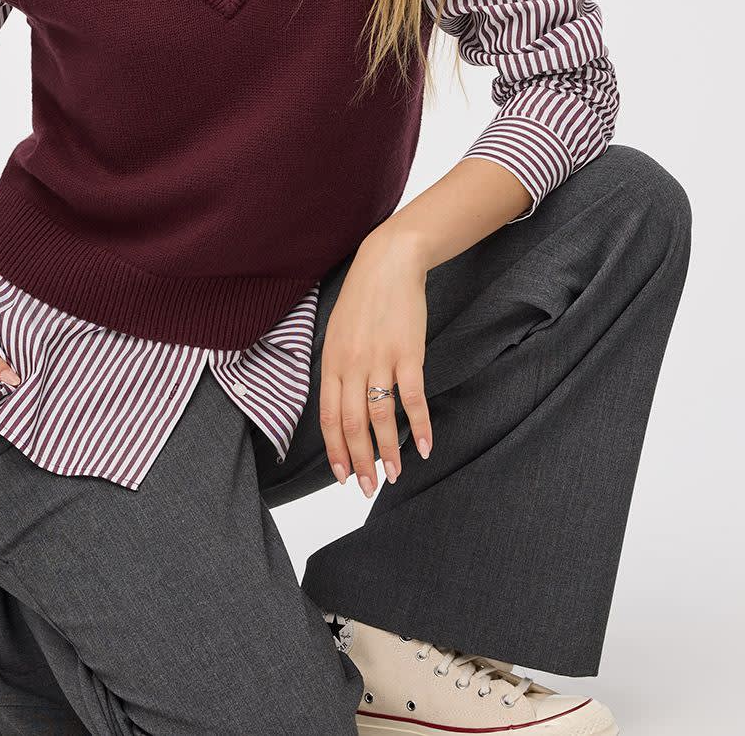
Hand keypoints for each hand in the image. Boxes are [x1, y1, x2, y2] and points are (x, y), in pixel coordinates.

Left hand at [319, 229, 432, 497]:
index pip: (328, 417)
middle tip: (366, 489)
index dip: (335, 450)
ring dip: (388, 451)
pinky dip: (420, 425)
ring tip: (393, 476)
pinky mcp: (408, 353)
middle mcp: (352, 365)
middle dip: (359, 461)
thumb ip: (337, 368)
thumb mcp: (337, 332)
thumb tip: (338, 403)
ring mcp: (380, 359)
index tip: (341, 476)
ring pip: (381, 416)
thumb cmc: (362, 299)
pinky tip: (426, 447)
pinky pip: (413, 397)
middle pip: (352, 424)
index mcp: (331, 362)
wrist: (388, 264)